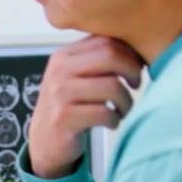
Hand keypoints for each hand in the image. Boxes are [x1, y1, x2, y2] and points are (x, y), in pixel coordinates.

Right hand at [28, 36, 143, 178]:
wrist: (44, 140)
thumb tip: (136, 49)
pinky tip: (111, 122)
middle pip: (110, 56)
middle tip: (135, 85)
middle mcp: (59, 71)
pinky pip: (105, 113)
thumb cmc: (69, 107)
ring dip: (126, 101)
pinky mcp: (63, 117)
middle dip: (132, 71)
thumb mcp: (76, 77)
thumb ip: (97, 59)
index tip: (136, 67)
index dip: (129, 53)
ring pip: (112, 86)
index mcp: (63, 56)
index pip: (105, 40)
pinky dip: (115, 120)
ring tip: (122, 109)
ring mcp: (59, 94)